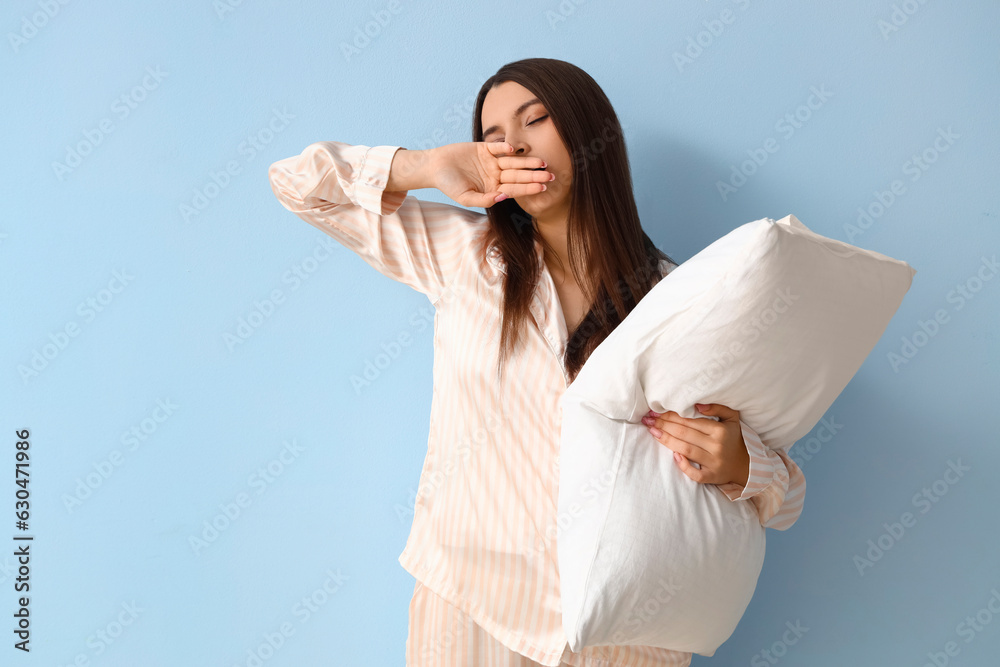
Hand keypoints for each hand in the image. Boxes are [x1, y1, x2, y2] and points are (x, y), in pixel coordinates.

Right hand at [430, 141, 552, 207]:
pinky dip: (504, 147)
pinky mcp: (484, 147)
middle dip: (534, 175)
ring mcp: (491, 161)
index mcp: (493, 189)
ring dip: (526, 161)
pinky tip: (513, 149)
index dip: (528, 188)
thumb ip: (484, 200)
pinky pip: (497, 147)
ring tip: (541, 162)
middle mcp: (495, 175)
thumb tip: (502, 198)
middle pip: (518, 175)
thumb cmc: (448, 185)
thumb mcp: (465, 197)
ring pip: (512, 162)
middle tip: (551, 175)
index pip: (514, 189)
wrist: (434, 167)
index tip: (542, 187)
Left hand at [640, 403, 750, 489]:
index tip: (656, 411)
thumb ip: (717, 407)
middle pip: (684, 434)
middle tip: (649, 420)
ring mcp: (714, 463)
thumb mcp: (732, 418)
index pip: (690, 421)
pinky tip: (673, 455)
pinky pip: (695, 473)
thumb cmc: (734, 438)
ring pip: (685, 450)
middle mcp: (717, 446)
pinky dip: (683, 465)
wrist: (747, 465)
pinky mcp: (712, 477)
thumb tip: (697, 405)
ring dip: (666, 440)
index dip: (671, 416)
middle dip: (664, 425)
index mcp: (720, 430)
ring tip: (652, 431)